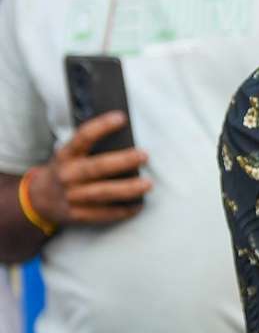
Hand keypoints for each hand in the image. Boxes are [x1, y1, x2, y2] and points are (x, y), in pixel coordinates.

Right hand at [28, 112, 150, 227]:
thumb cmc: (65, 170)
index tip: (120, 117)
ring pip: (101, 193)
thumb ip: (90, 148)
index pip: (82, 137)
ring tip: (147, 184)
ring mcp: (70, 196)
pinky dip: (121, 211)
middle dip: (121, 161)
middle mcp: (66, 175)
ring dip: (126, 189)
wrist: (38, 199)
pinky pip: (101, 214)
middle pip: (95, 167)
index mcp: (65, 155)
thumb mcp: (69, 155)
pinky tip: (138, 205)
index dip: (101, 126)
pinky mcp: (76, 215)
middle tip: (144, 155)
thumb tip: (126, 138)